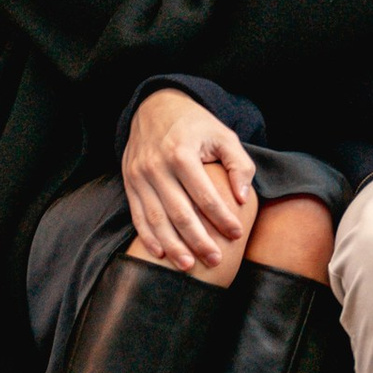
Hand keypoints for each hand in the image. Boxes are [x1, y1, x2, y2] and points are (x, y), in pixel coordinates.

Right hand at [122, 87, 256, 271]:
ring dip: (173, 245)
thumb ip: (238, 164)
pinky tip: (161, 253)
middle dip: (199, 240)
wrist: (155, 106)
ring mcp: (139, 176)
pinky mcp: (129, 182)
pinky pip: (138, 215)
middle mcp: (156, 166)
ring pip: (156, 219)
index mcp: (181, 153)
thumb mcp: (223, 135)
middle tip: (215, 260)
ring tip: (188, 266)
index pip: (205, 195)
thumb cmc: (196, 124)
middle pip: (179, 212)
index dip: (222, 217)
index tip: (237, 234)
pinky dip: (148, 236)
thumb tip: (242, 198)